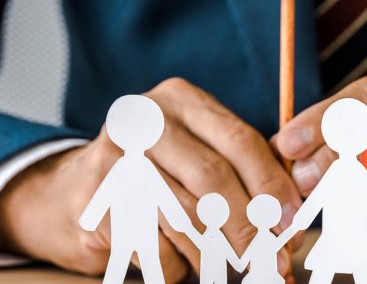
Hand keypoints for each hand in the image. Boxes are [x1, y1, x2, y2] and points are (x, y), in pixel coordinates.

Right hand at [0, 78, 302, 281]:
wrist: (75, 192)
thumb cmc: (158, 173)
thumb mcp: (198, 151)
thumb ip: (242, 170)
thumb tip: (288, 216)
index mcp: (180, 99)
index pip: (239, 140)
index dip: (270, 185)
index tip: (291, 221)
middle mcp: (143, 120)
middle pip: (212, 178)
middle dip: (248, 225)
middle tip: (271, 258)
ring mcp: (115, 159)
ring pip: (186, 217)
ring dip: (218, 254)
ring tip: (233, 269)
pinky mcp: (98, 203)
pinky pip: (157, 247)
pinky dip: (179, 267)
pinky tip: (180, 263)